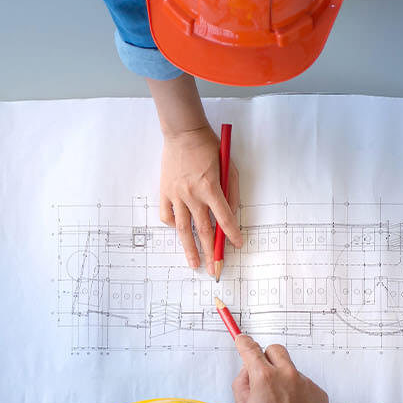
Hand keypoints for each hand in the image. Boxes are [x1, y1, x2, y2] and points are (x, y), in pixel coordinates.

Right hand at [159, 125, 241, 270]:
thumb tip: (231, 214)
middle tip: (214, 269)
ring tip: (193, 264)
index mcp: (211, 188)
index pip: (224, 219)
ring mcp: (176, 195)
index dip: (232, 234)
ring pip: (183, 229)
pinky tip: (180, 232)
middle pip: (204, 230)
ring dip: (190, 249)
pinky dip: (174, 225)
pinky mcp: (164, 192)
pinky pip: (167, 216)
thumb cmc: (208, 147)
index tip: (237, 245)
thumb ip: (231, 191)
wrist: (183, 133)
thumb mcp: (228, 166)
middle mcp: (193, 194)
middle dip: (211, 252)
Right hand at [232, 334, 329, 402]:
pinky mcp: (319, 392)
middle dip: (267, 357)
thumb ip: (242, 383)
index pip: (250, 348)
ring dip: (284, 379)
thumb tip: (246, 371)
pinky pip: (305, 384)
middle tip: (263, 373)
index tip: (242, 340)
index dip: (244, 343)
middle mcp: (287, 375)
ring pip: (291, 369)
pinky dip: (298, 393)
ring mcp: (305, 383)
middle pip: (275, 349)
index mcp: (264, 377)